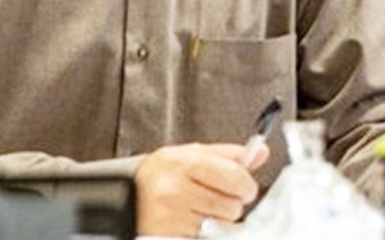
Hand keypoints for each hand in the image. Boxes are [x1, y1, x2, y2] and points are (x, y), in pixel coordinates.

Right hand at [134, 142, 269, 237]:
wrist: (124, 195)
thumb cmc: (161, 175)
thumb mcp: (191, 154)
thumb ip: (227, 155)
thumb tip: (260, 153)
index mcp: (182, 163)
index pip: (235, 177)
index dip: (246, 185)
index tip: (243, 187)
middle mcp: (174, 189)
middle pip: (232, 206)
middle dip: (229, 205)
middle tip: (213, 198)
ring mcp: (170, 217)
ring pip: (222, 226)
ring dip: (217, 221)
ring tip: (197, 210)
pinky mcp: (169, 236)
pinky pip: (207, 239)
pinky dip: (203, 234)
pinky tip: (189, 222)